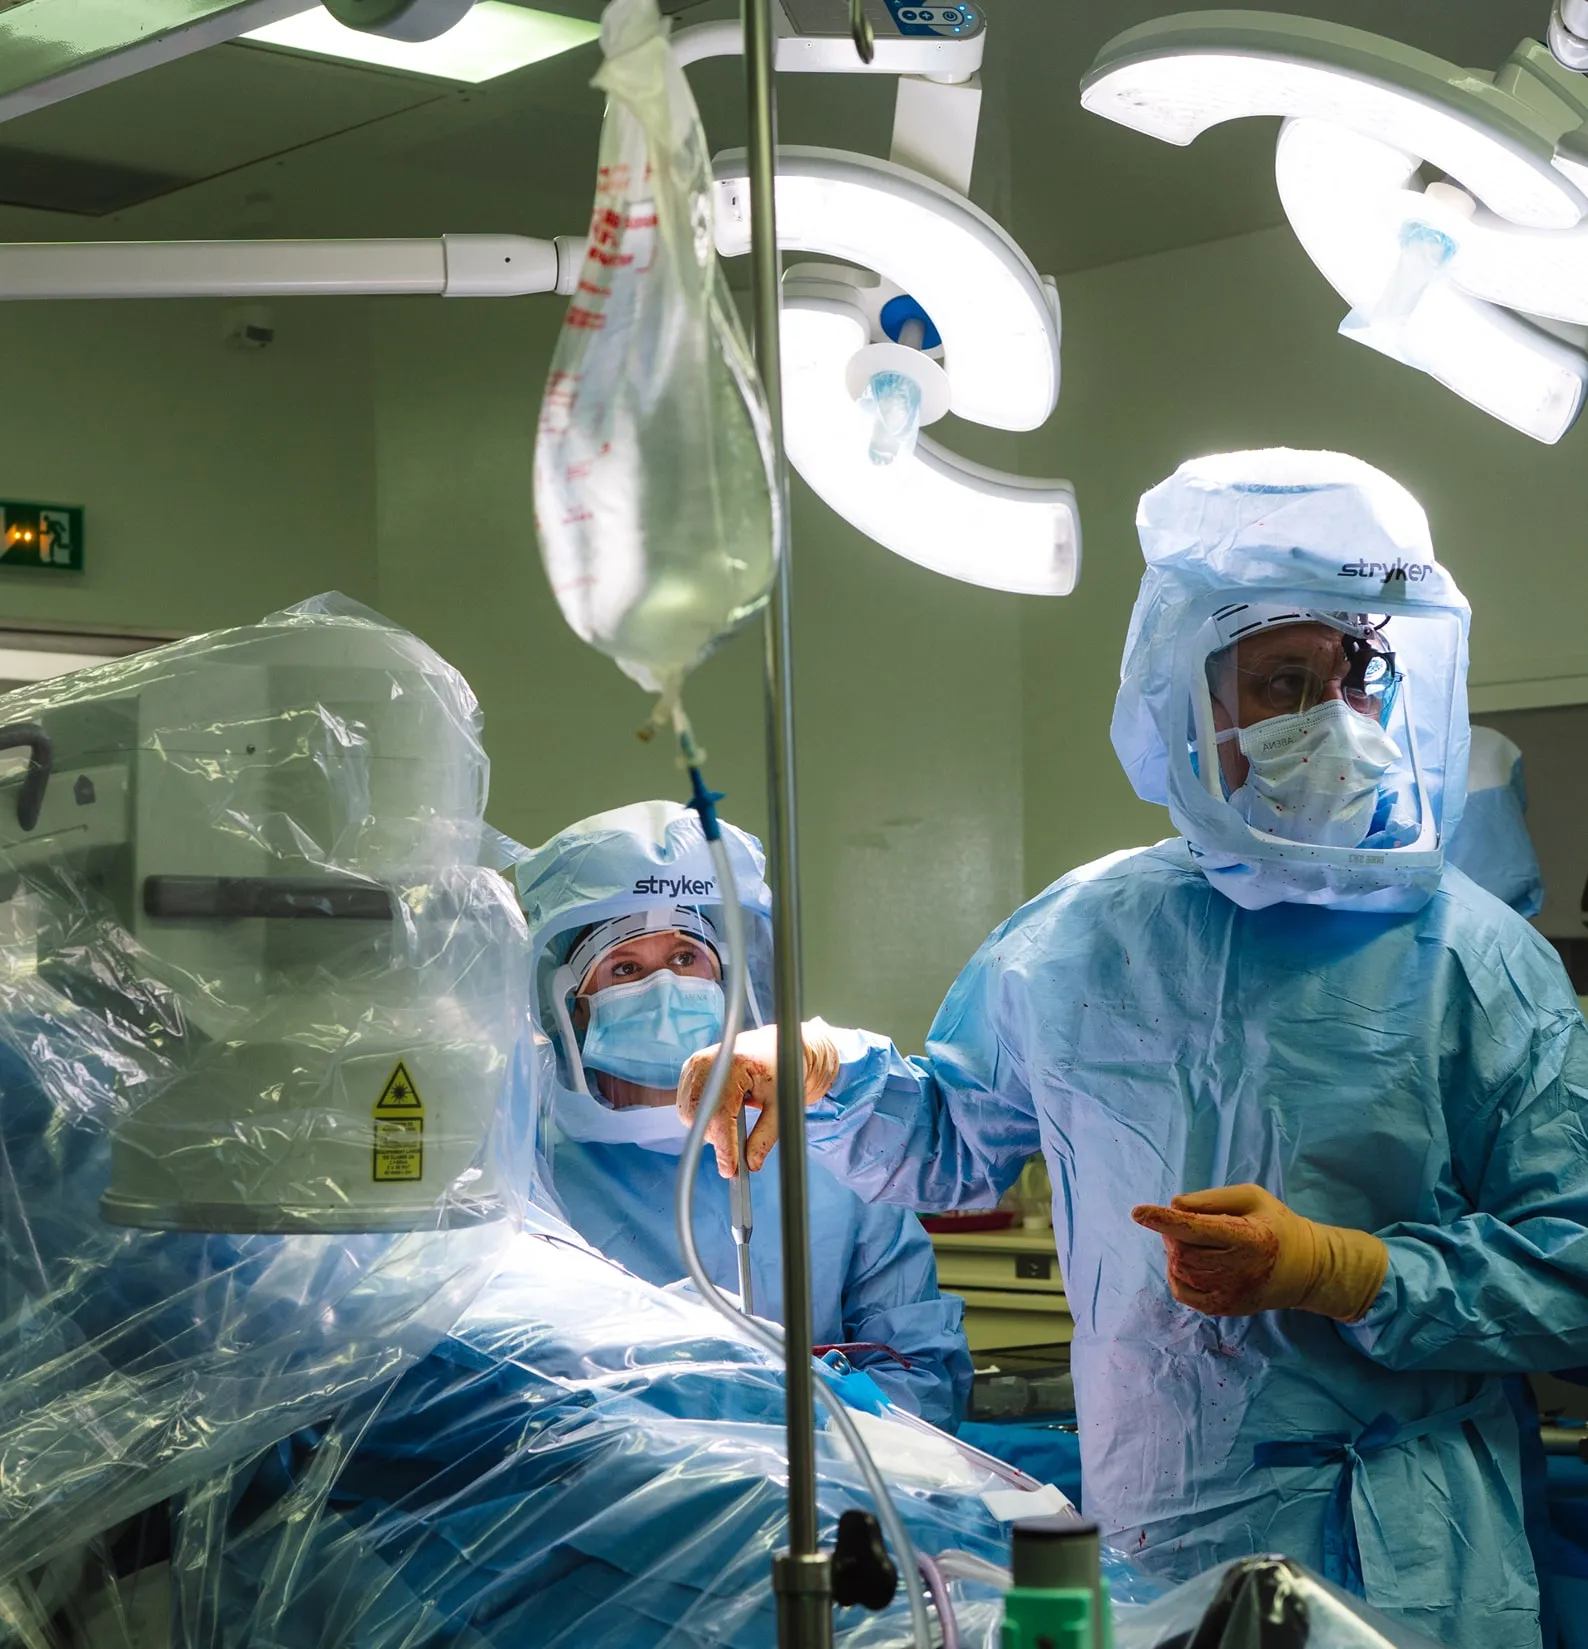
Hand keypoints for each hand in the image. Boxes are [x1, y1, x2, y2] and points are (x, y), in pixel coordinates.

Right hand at [676, 1019, 839, 1177]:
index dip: (724, 1145)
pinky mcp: (691, 1069)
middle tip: (736, 1148)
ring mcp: (695, 1064)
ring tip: (734, 1121)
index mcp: (734, 1063)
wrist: (780, 1046)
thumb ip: (764, 1137)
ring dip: (708, 1128)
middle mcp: (708, 1060)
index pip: (720, 1114)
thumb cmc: (784, 1069)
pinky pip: (687, 1105)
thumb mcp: (781, 1106)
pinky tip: (723, 1111)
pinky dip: (702, 1117)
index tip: (730, 1169)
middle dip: (716, 1138)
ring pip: (689, 1114)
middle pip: (698, 1116)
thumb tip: (749, 1164)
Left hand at [1130, 1183, 1387, 1321]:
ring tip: (1193, 1241)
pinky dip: (1176, 1273)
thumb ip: (1212, 1198)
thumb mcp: (1252, 1198)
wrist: (1305, 1270)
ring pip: (1180, 1271)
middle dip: (1171, 1233)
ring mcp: (1232, 1295)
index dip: (1164, 1220)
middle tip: (1184, 1223)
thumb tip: (1173, 1205)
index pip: (1197, 1229)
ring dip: (1174, 1251)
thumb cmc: (1274, 1225)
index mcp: (1250, 1238)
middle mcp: (1241, 1271)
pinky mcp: (1224, 1309)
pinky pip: (1182, 1292)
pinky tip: (1192, 1261)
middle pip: (1182, 1251)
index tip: (1137, 1212)